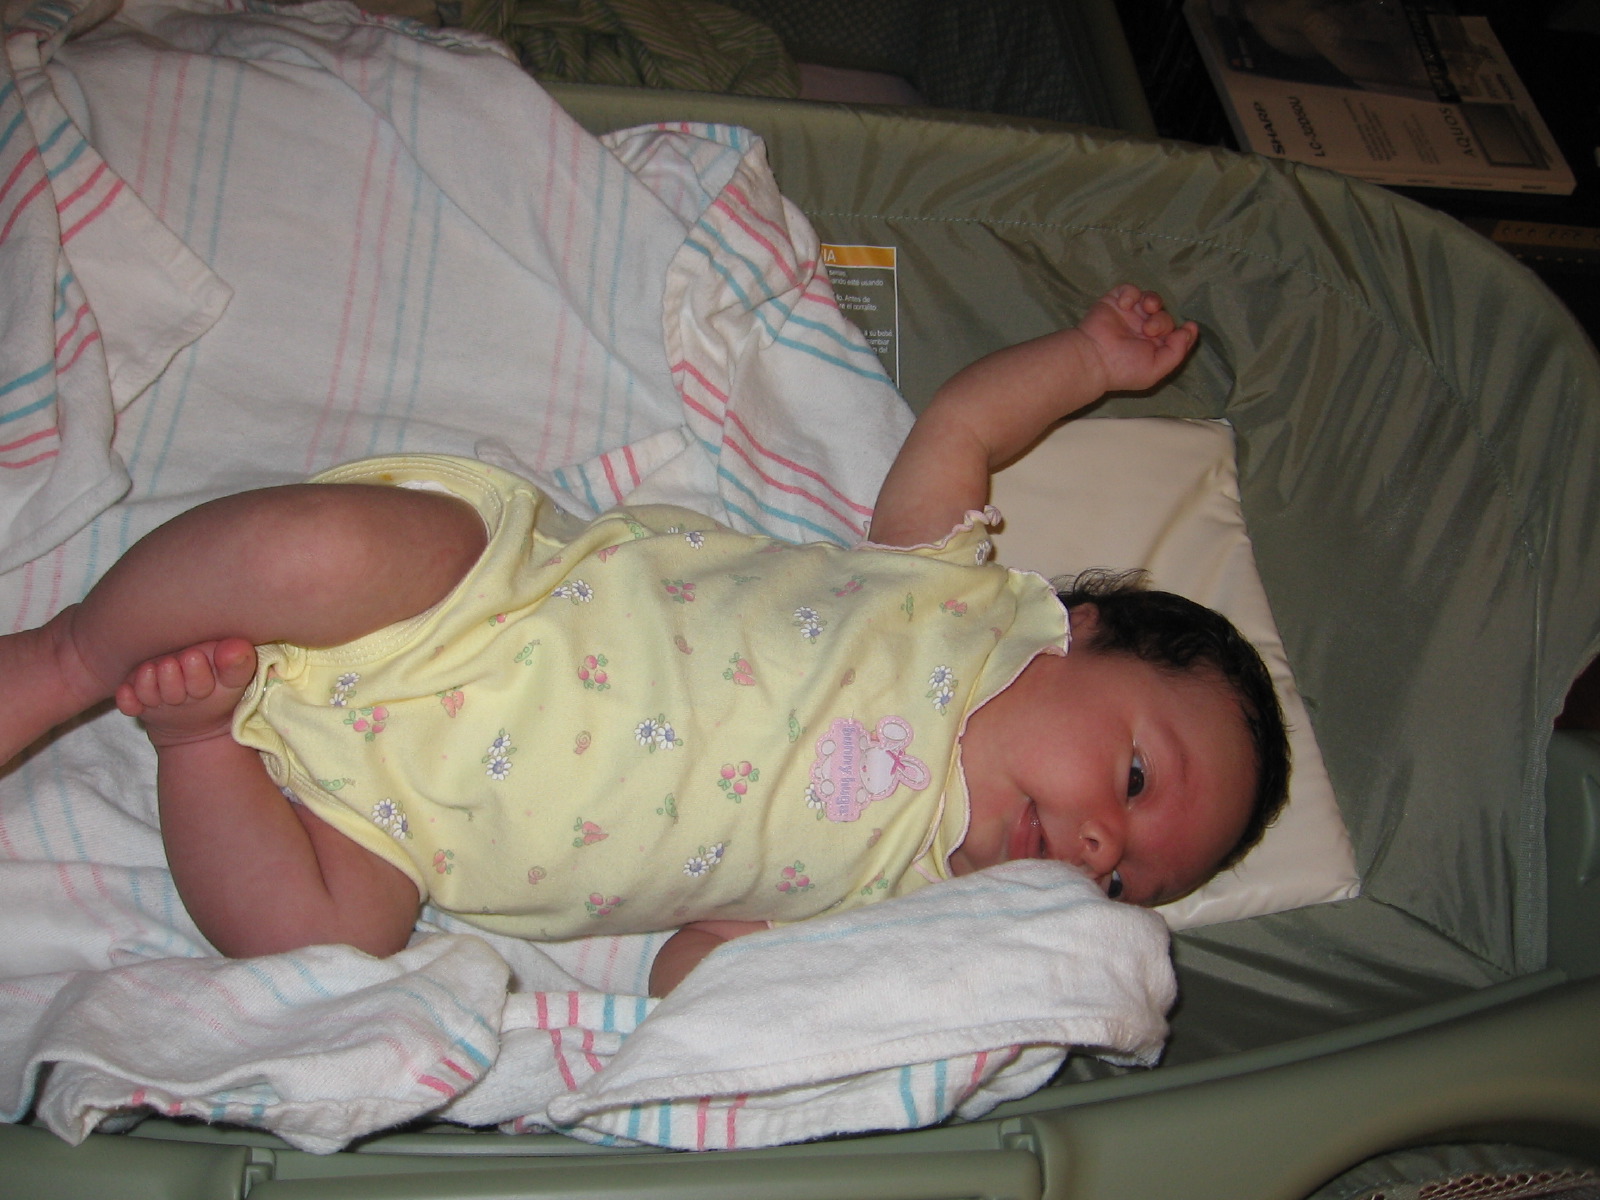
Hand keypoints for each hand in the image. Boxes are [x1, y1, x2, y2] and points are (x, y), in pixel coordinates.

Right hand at [1079, 285, 1198, 394]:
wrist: (1094, 357)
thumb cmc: (1124, 367)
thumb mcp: (1157, 368)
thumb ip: (1177, 352)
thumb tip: (1189, 331)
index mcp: (1153, 347)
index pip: (1176, 335)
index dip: (1186, 331)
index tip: (1190, 326)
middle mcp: (1142, 330)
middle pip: (1165, 316)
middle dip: (1162, 321)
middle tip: (1149, 330)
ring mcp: (1129, 315)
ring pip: (1151, 299)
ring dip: (1153, 301)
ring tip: (1147, 308)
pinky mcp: (1115, 302)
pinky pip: (1130, 289)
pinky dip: (1131, 293)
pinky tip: (1125, 305)